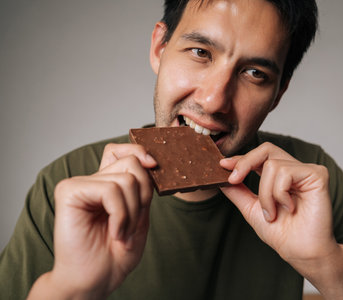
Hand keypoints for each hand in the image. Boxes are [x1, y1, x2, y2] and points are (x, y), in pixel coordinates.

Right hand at [48, 144, 155, 297]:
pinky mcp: (69, 191)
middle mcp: (91, 180)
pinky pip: (111, 190)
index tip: (155, 166)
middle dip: (143, 196)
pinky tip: (114, 233)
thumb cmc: (117, 253)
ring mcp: (79, 184)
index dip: (140, 151)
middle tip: (133, 224)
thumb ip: (142, 187)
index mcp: (106, 184)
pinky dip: (121, 215)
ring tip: (122, 234)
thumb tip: (149, 160)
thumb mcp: (140, 215)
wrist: (95, 280)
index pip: (122, 151)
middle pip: (132, 163)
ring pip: (126, 179)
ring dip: (133, 213)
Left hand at [220, 142, 338, 274]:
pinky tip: (289, 208)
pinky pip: (286, 172)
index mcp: (281, 176)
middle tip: (234, 179)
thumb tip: (220, 178)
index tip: (222, 165)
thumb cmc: (282, 233)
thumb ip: (238, 191)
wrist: (300, 252)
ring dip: (266, 193)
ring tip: (273, 213)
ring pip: (272, 165)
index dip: (241, 159)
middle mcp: (295, 170)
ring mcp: (306, 171)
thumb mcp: (251, 209)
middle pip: (266, 149)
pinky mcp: (317, 175)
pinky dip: (279, 193)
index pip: (260, 157)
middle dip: (245, 162)